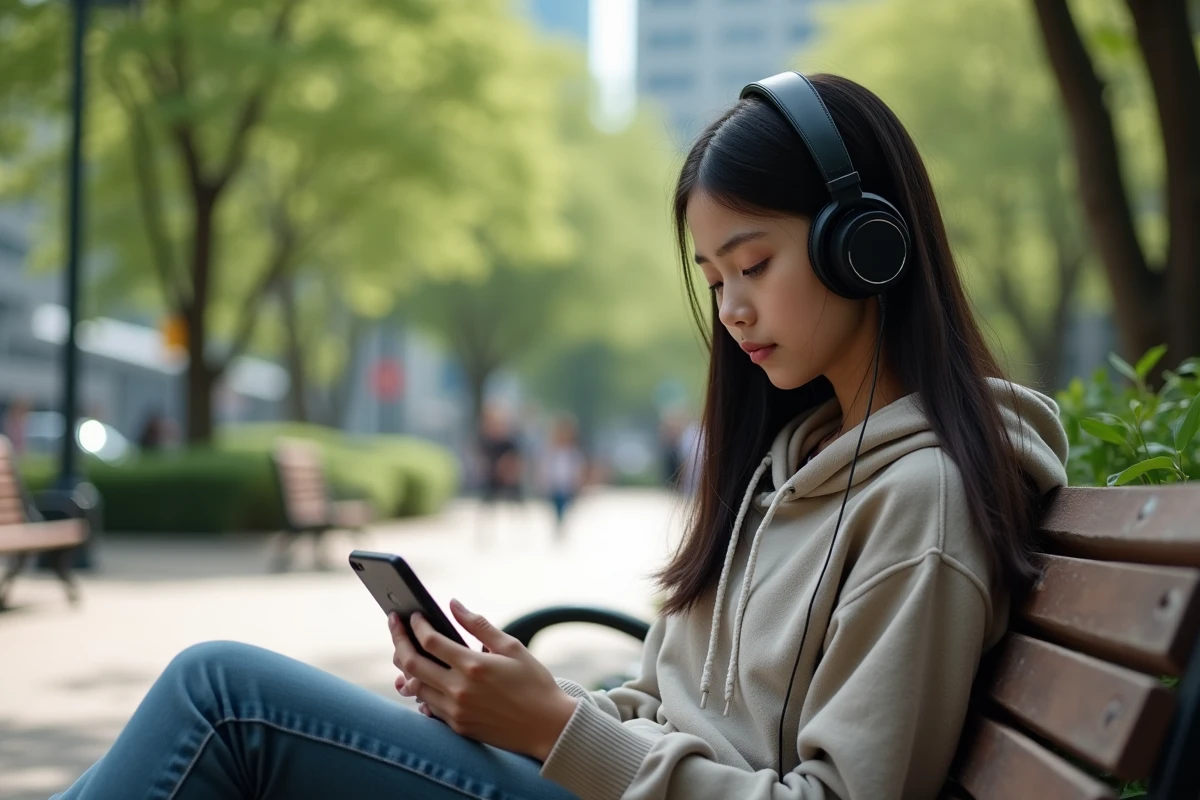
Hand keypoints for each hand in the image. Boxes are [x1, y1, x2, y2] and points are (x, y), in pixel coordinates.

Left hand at [389, 599, 578, 760]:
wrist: (548, 727)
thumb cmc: (534, 683)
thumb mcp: (511, 647)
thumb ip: (479, 625)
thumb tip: (454, 604)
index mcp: (473, 666)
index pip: (430, 641)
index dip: (416, 625)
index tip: (412, 615)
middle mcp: (459, 690)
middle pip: (411, 663)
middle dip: (399, 641)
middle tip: (395, 626)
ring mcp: (456, 711)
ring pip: (415, 687)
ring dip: (405, 668)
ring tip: (404, 652)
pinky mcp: (458, 727)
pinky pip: (427, 707)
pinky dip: (419, 692)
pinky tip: (420, 681)